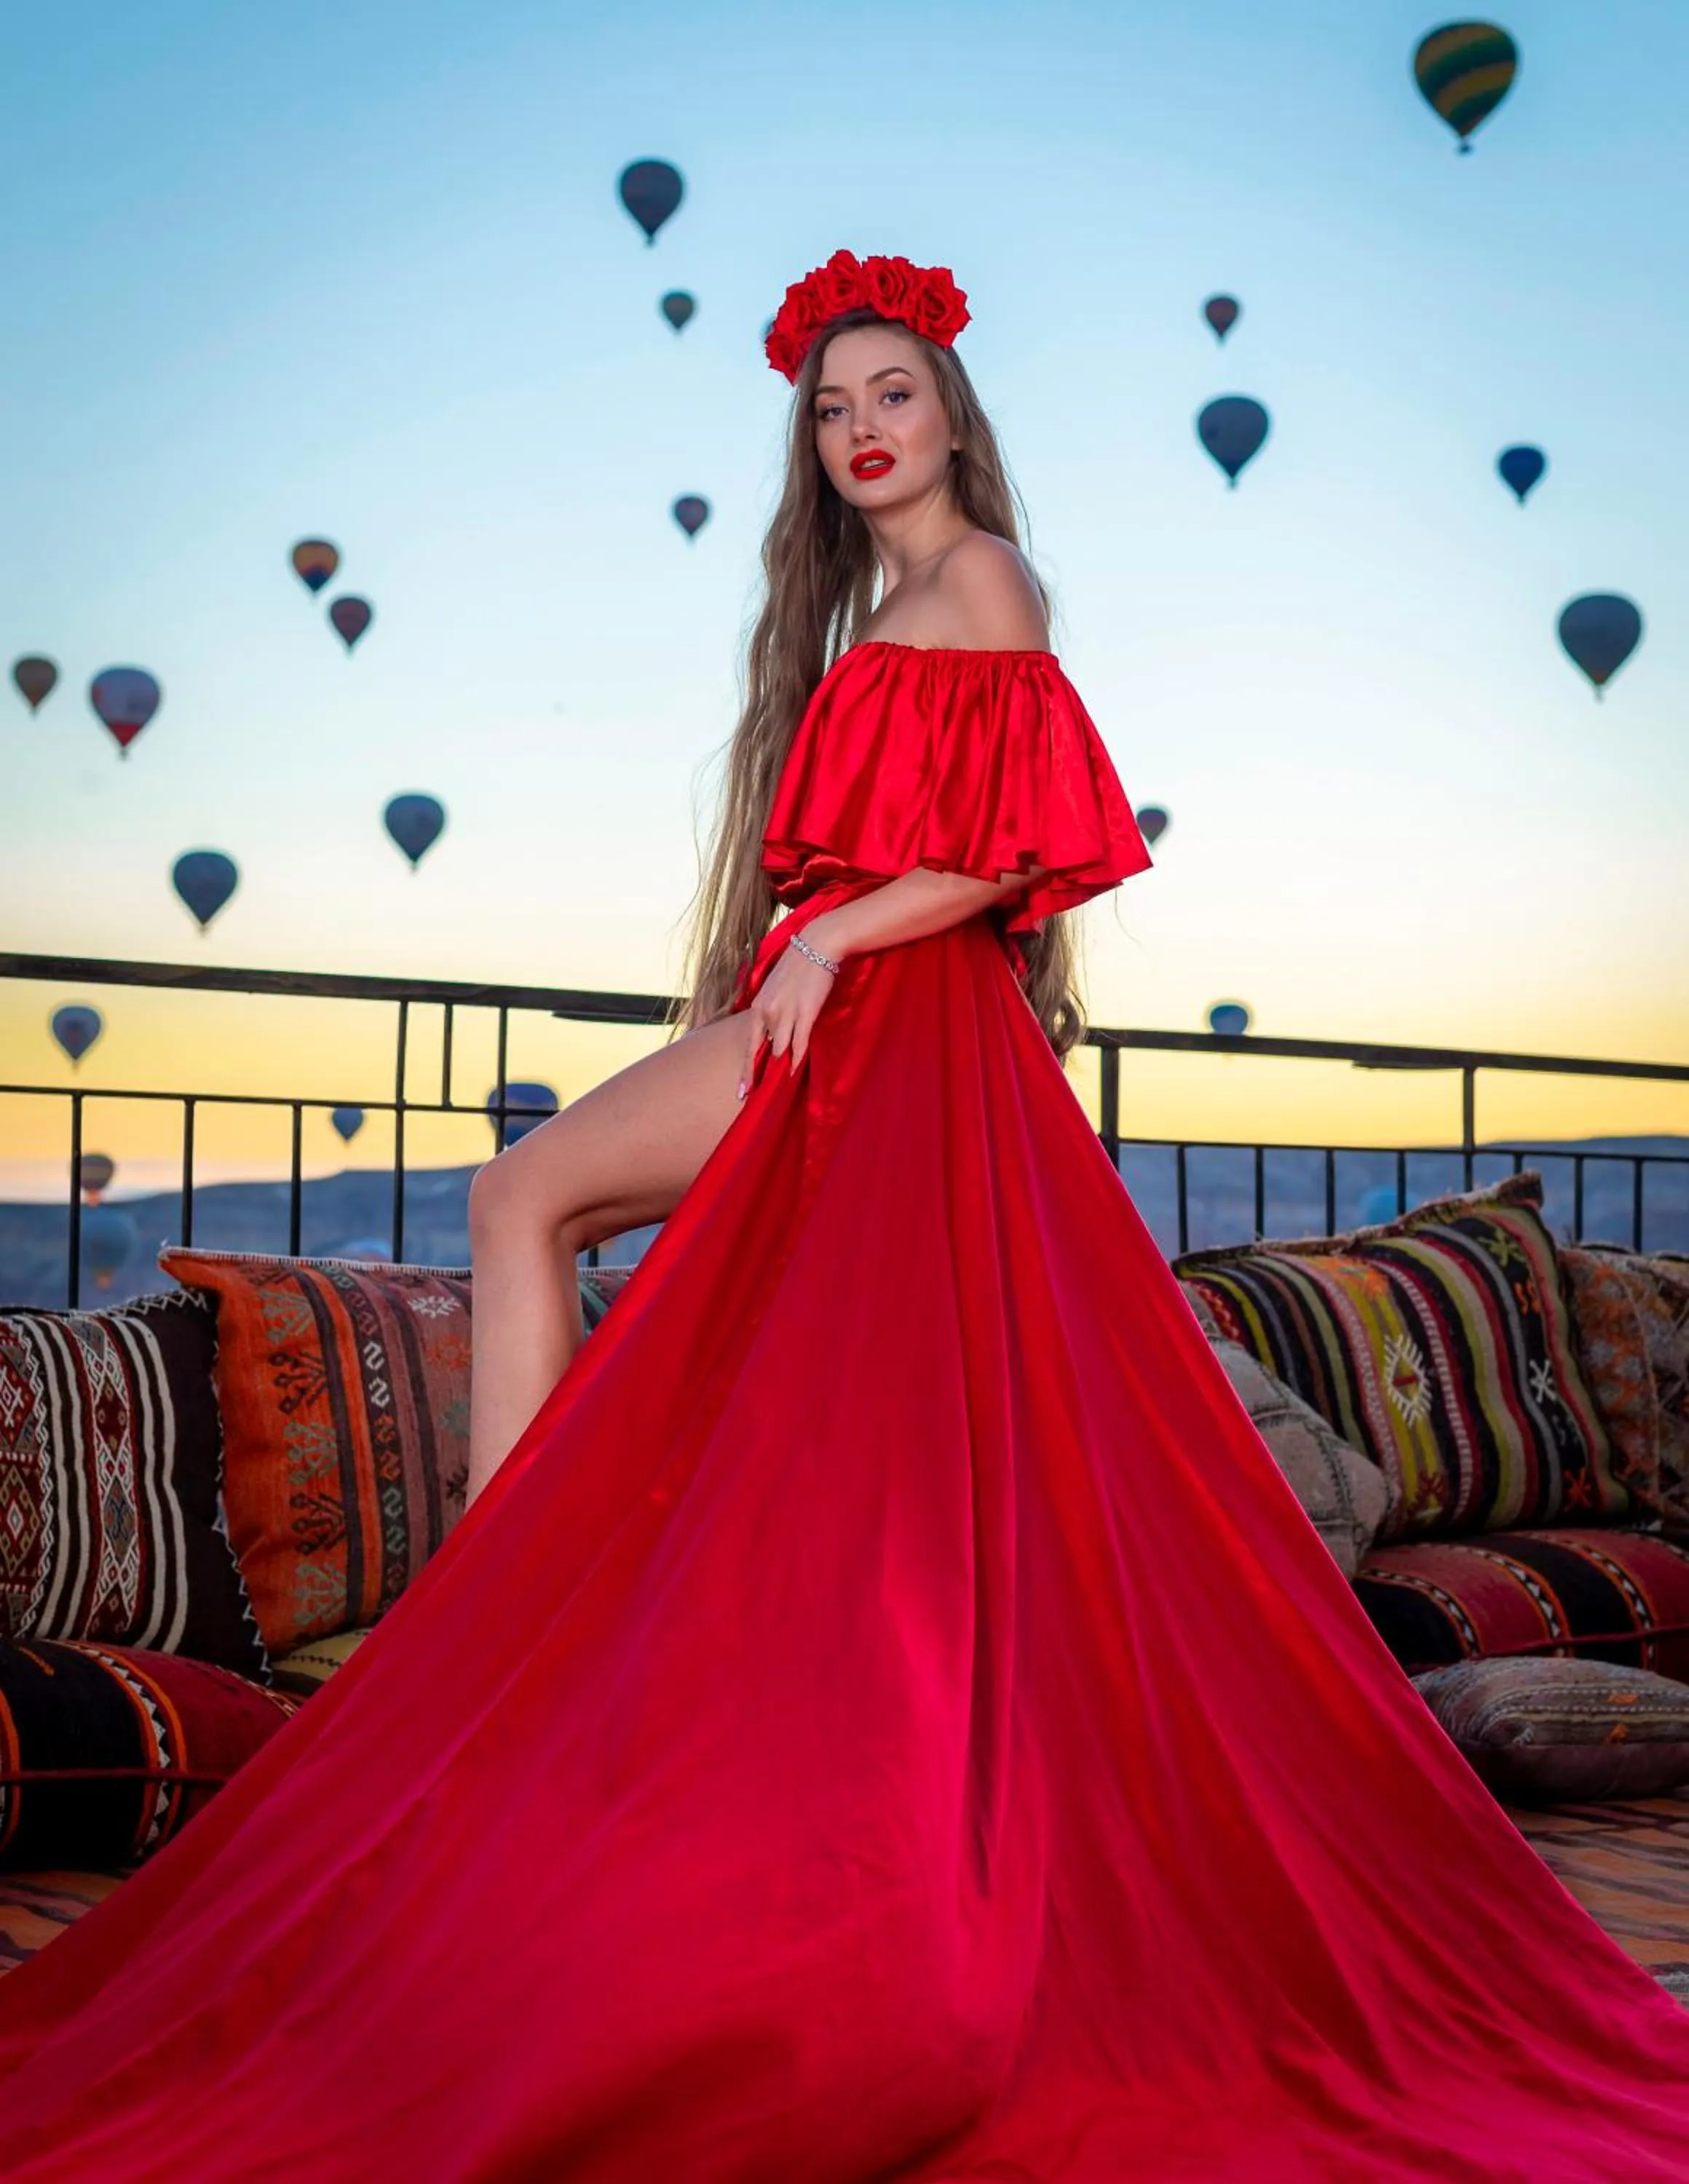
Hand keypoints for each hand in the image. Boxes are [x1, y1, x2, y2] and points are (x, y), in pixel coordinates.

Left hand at [738, 920, 842, 1098]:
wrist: (815, 947)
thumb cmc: (796, 968)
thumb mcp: (773, 990)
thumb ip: (769, 1013)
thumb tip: (770, 1036)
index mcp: (758, 1007)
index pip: (748, 1045)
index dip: (745, 1071)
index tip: (741, 1091)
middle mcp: (768, 1012)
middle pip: (763, 1052)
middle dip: (759, 1075)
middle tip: (754, 1097)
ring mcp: (787, 1013)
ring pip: (781, 1049)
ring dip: (780, 1067)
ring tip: (779, 1086)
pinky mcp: (806, 1012)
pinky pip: (800, 1042)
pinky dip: (797, 1058)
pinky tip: (794, 1070)